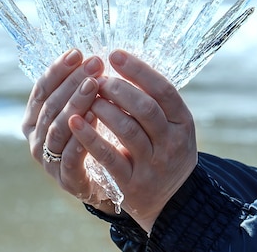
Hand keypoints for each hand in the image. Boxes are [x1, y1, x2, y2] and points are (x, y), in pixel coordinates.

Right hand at [22, 48, 113, 210]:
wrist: (102, 182)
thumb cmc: (89, 138)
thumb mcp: (78, 110)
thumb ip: (75, 88)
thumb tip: (86, 54)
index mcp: (33, 119)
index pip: (41, 89)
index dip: (57, 70)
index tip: (77, 53)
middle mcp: (35, 138)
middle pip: (51, 105)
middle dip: (72, 81)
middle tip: (93, 64)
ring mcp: (48, 160)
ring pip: (58, 127)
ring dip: (76, 103)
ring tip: (95, 84)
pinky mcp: (66, 179)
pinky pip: (71, 156)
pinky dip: (82, 136)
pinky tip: (96, 117)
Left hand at [68, 49, 197, 232]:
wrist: (173, 201)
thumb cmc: (164, 150)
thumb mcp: (171, 125)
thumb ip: (154, 99)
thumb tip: (122, 62)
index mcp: (182, 122)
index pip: (163, 90)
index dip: (139, 70)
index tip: (114, 54)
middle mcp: (171, 142)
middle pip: (145, 108)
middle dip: (118, 89)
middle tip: (97, 78)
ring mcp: (153, 164)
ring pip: (127, 130)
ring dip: (103, 108)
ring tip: (87, 96)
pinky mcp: (131, 183)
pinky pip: (108, 156)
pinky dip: (89, 137)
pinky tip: (73, 121)